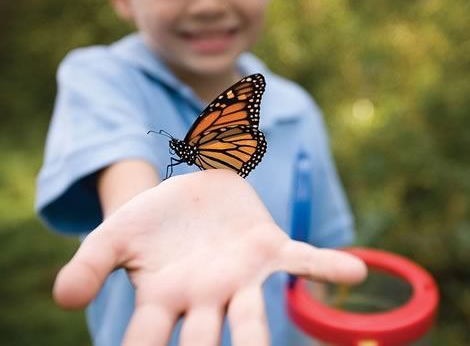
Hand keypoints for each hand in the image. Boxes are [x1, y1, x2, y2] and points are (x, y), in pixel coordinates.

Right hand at [53, 169, 366, 345]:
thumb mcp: (115, 236)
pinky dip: (326, 266)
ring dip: (260, 338)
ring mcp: (241, 278)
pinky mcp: (269, 249)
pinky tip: (354, 271)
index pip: (146, 342)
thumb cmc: (154, 222)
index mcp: (165, 300)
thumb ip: (90, 265)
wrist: (190, 191)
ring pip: (253, 318)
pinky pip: (301, 260)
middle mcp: (206, 299)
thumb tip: (63, 300)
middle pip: (207, 343)